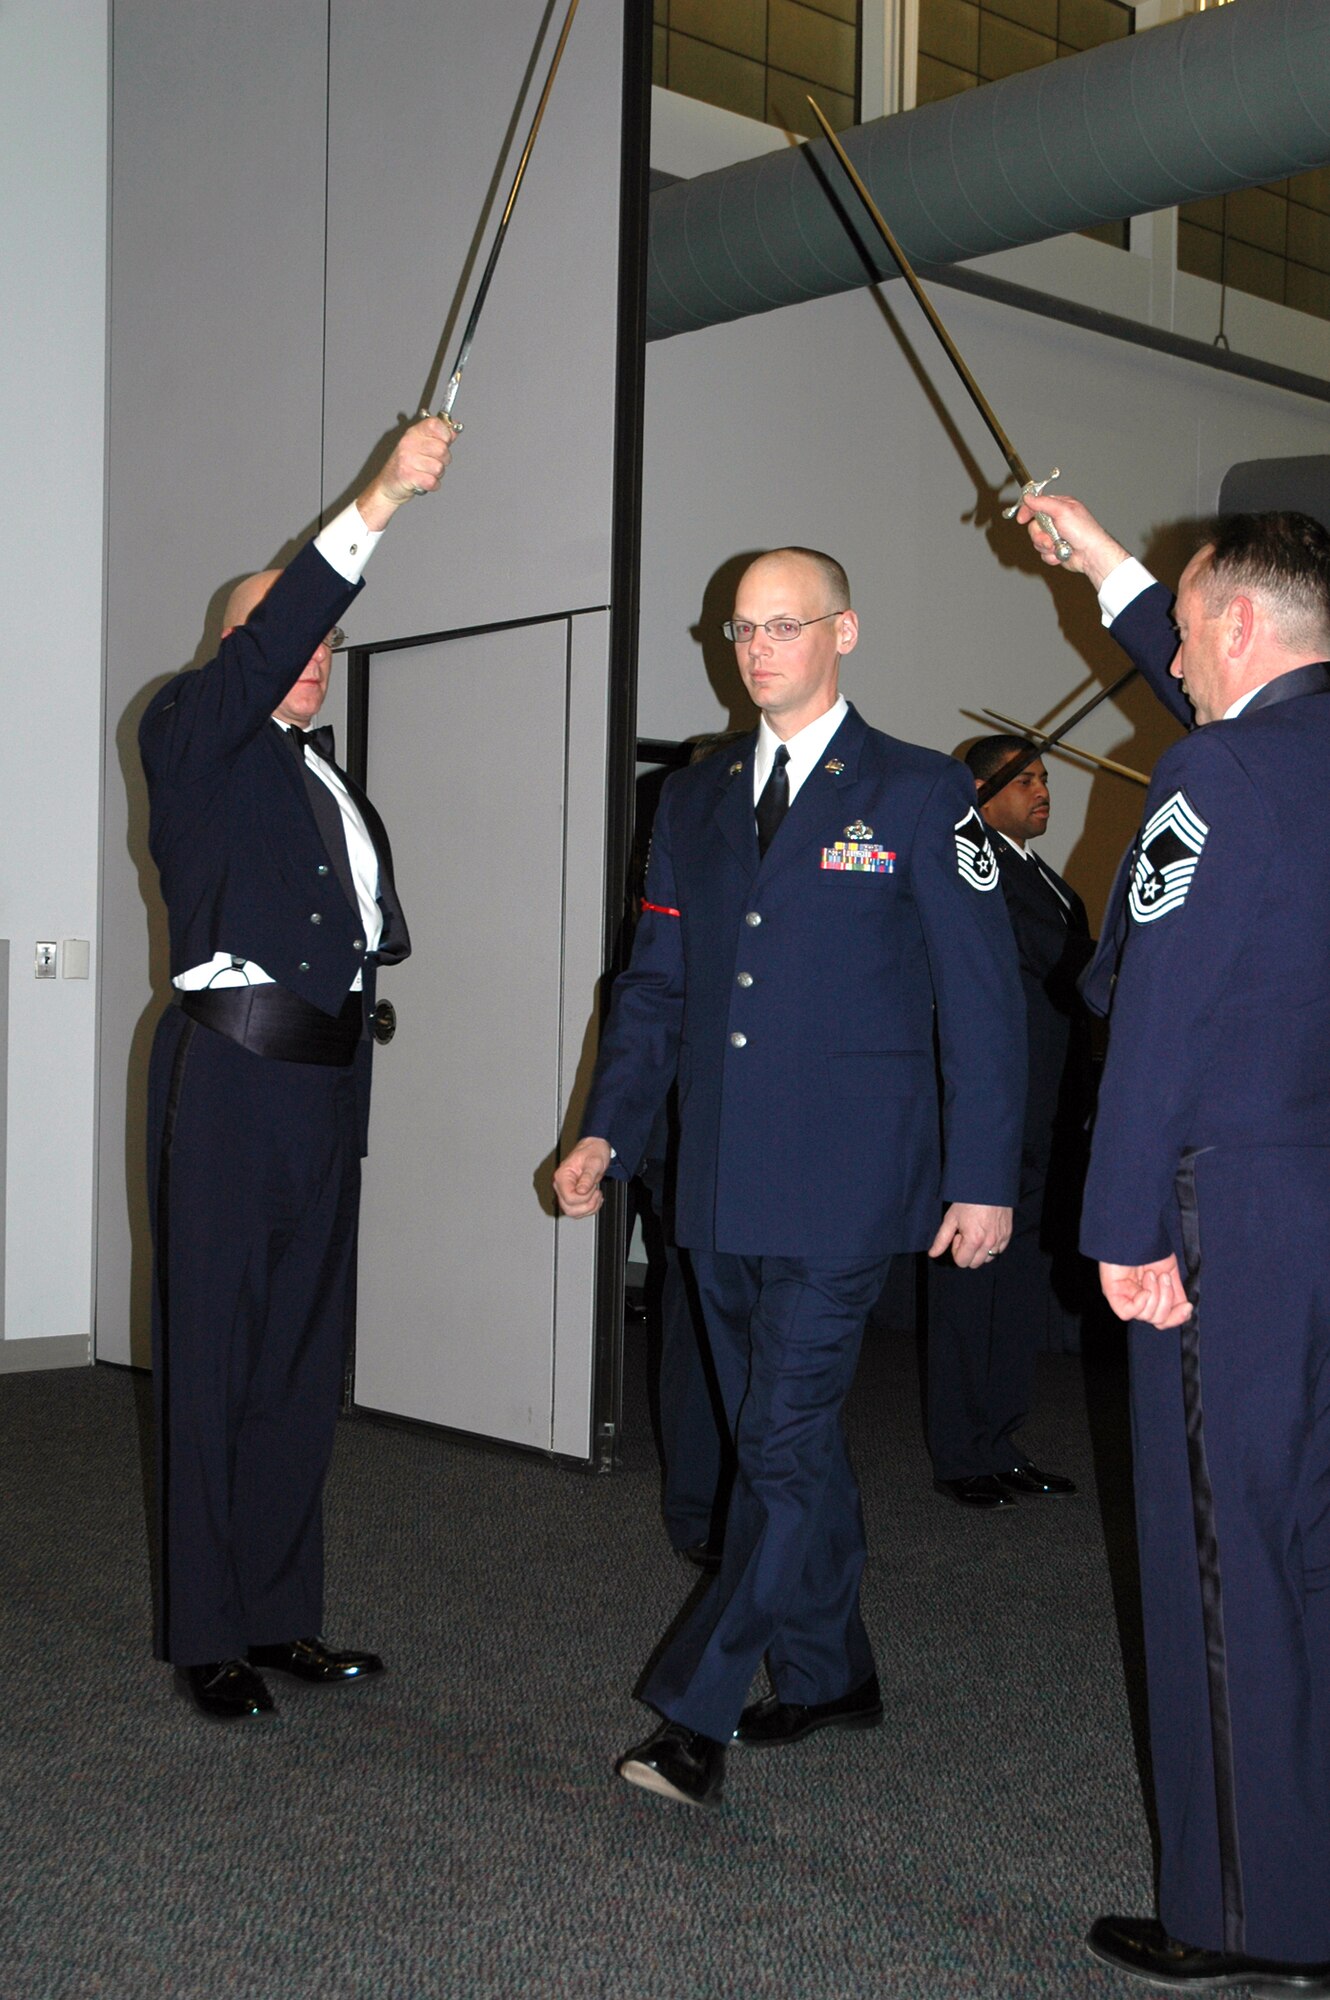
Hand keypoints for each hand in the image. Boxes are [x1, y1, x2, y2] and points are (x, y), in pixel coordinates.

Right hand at [356, 416, 457, 529]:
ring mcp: (407, 459)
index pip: (435, 424)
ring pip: (439, 467)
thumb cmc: (405, 466)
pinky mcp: (407, 476)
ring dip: (437, 474)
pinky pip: (432, 481)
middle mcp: (409, 443)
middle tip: (434, 462)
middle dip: (444, 460)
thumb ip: (439, 437)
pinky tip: (425, 482)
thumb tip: (455, 428)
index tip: (445, 440)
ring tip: (427, 473)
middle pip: (442, 448)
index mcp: (413, 433)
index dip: (445, 433)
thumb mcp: (421, 446)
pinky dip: (433, 485)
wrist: (387, 486)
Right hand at [553, 1137, 611, 1217]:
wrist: (595, 1148)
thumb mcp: (594, 1162)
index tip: (592, 1188)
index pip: (568, 1198)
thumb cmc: (593, 1152)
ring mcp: (565, 1191)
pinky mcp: (571, 1195)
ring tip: (597, 1196)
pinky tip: (596, 1199)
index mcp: (562, 1176)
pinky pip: (577, 1210)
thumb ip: (587, 1177)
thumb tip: (581, 1191)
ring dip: (588, 1208)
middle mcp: (560, 1185)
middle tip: (596, 1192)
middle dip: (587, 1205)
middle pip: (568, 1208)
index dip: (583, 1198)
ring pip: (572, 1212)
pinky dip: (589, 1209)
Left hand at [928, 1202, 1011, 1269]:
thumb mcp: (951, 1218)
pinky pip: (998, 1250)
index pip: (962, 1262)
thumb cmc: (968, 1201)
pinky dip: (991, 1246)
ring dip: (979, 1251)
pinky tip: (986, 1232)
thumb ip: (941, 1239)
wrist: (989, 1186)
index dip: (956, 1250)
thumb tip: (933, 1254)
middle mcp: (989, 1243)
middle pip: (974, 1264)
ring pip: (987, 1259)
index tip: (958, 1235)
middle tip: (966, 1234)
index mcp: (974, 1240)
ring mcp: (1000, 1239)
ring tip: (976, 1233)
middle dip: (967, 1253)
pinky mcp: (1008, 1234)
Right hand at [1013, 491, 1131, 590]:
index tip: (1022, 518)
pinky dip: (1051, 555)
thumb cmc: (1084, 531)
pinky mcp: (1055, 550)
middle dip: (1040, 535)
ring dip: (1046, 546)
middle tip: (1049, 538)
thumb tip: (1028, 497)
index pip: (1037, 504)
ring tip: (1058, 546)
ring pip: (1037, 541)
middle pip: (1034, 526)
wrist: (1090, 554)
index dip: (1027, 511)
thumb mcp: (1062, 511)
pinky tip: (1061, 553)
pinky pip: (1043, 553)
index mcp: (1059, 507)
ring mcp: (1055, 536)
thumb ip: (1043, 503)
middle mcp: (1057, 520)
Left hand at [1099, 1256, 1193, 1328]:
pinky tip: (1144, 1291)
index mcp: (1151, 1296)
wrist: (1134, 1233)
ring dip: (1155, 1295)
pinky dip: (1140, 1304)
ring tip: (1150, 1275)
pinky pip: (1126, 1313)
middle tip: (1163, 1277)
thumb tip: (1185, 1312)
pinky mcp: (1112, 1294)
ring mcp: (1124, 1297)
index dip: (1177, 1318)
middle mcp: (1137, 1300)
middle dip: (1166, 1300)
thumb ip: (1176, 1294)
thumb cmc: (1149, 1248)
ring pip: (1146, 1316)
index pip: (1164, 1320)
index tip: (1187, 1306)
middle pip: (1158, 1320)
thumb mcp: (1169, 1272)